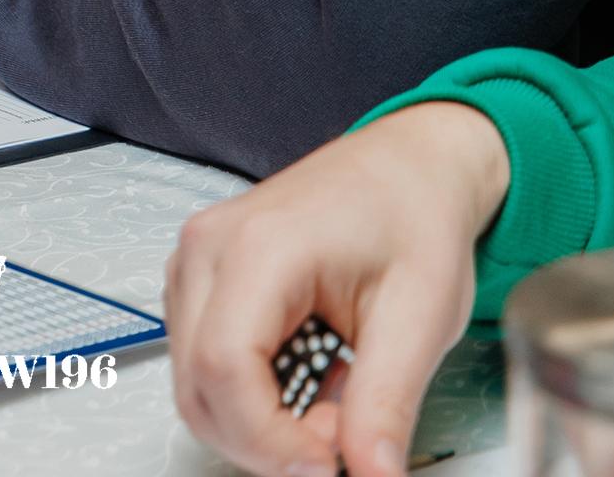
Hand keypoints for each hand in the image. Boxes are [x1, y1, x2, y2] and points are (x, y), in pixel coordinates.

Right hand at [165, 101, 511, 476]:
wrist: (407, 166)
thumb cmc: (413, 217)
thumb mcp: (420, 315)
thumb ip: (386, 405)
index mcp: (261, 245)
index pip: (225, 369)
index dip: (270, 441)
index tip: (330, 466)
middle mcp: (210, 247)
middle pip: (198, 385)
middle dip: (267, 442)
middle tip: (342, 438)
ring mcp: (198, 259)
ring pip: (193, 382)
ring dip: (257, 426)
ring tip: (331, 408)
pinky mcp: (203, 276)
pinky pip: (200, 361)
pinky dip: (249, 400)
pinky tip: (306, 385)